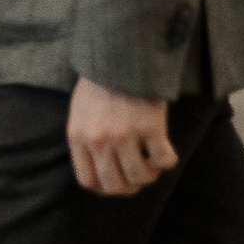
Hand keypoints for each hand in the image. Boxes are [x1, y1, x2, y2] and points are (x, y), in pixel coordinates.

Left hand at [66, 77, 177, 196]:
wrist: (121, 54)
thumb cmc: (100, 83)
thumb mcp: (79, 111)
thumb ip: (84, 139)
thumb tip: (97, 169)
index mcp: (77, 136)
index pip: (88, 181)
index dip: (105, 188)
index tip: (118, 182)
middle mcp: (98, 139)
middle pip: (114, 185)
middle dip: (129, 186)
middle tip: (139, 174)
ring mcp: (124, 134)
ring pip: (140, 176)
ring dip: (149, 175)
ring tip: (151, 162)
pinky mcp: (150, 127)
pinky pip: (164, 160)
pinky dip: (167, 161)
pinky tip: (164, 149)